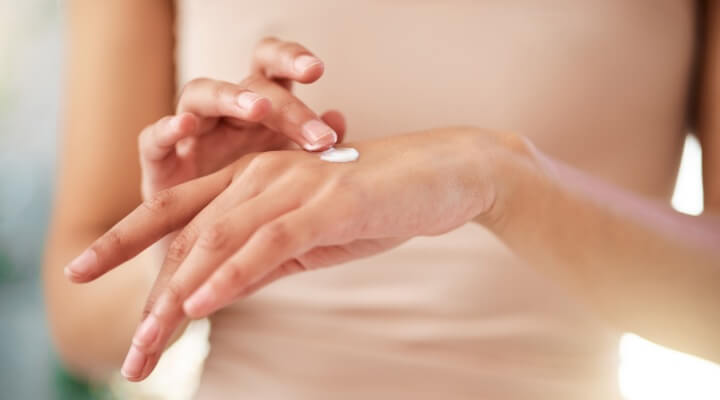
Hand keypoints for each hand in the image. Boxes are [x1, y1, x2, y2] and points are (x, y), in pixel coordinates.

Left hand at [65, 127, 534, 380]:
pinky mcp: (329, 201)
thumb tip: (219, 290)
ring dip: (181, 296)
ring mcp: (294, 185)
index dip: (125, 244)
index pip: (176, 214)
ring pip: (219, 240)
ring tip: (151, 343)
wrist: (444, 175)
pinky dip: (233, 272)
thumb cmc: (378, 203)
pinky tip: (203, 302)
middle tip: (130, 355)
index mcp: (252, 180)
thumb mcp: (310, 236)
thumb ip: (264, 257)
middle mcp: (262, 175)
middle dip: (153, 300)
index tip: (85, 277)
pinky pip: (270, 239)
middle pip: (188, 237)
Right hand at [139, 37, 345, 197]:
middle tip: (306, 126)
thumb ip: (317, 147)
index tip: (317, 70)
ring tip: (256, 109)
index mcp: (263, 112)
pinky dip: (168, 129)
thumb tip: (338, 120)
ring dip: (229, 98)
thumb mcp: (294, 175)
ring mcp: (193, 133)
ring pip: (201, 94)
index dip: (291, 61)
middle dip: (279, 101)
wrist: (216, 248)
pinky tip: (185, 126)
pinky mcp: (160, 161)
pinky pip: (155, 136)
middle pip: (247, 84)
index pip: (274, 70)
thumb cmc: (260, 201)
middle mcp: (227, 115)